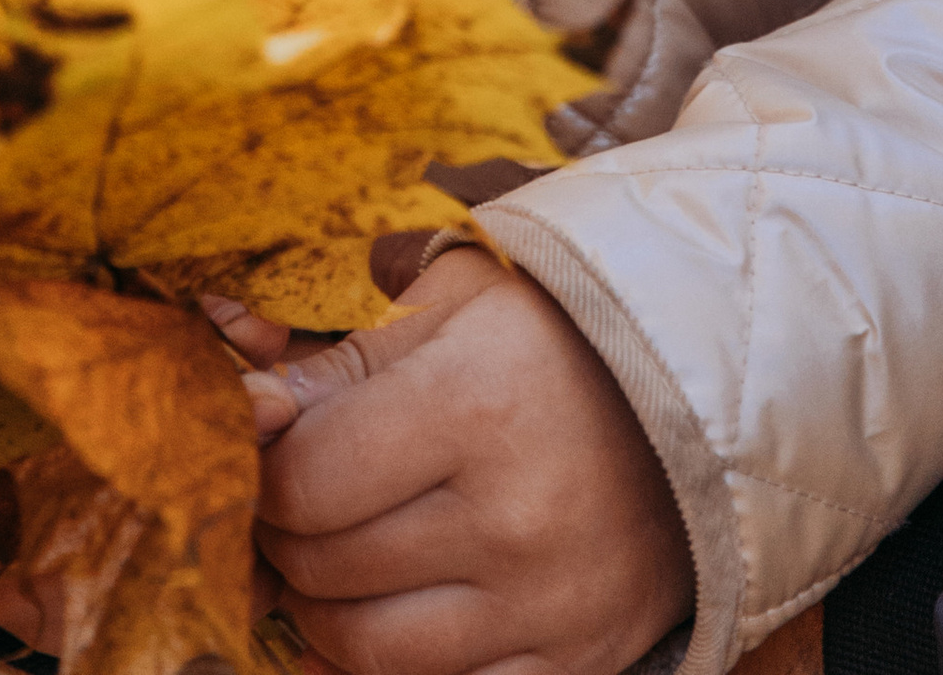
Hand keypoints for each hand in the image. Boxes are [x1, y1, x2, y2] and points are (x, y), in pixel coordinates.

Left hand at [229, 244, 693, 674]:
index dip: (263, 469)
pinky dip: (391, 668)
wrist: (700, 400)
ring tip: (335, 555)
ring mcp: (545, 606)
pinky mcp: (571, 665)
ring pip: (364, 650)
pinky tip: (386, 613)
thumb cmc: (556, 337)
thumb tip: (242, 405)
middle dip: (285, 537)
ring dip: (325, 609)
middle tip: (294, 501)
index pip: (305, 479)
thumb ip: (340, 356)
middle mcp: (512, 518)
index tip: (267, 447)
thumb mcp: (456, 303)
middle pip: (325, 568)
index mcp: (478, 405)